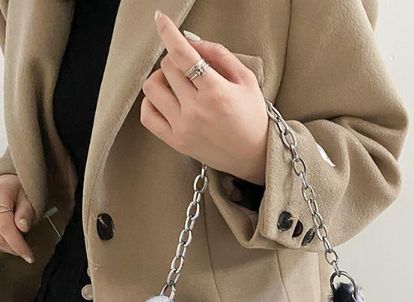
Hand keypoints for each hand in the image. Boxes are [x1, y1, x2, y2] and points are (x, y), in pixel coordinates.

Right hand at [0, 174, 34, 262]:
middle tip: (27, 252)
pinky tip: (10, 241)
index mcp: (0, 198)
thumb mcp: (28, 197)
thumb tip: (23, 227)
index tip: (29, 256)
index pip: (4, 226)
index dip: (17, 244)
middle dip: (14, 248)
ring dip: (7, 247)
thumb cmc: (19, 189)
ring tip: (19, 244)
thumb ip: (26, 212)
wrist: (5, 184)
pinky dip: (2, 243)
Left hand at [140, 10, 267, 184]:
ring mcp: (183, 128)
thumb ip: (219, 55)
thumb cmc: (253, 118)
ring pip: (152, 88)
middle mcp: (197, 110)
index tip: (161, 20)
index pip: (183, 54)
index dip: (168, 32)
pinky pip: (147, 115)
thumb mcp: (247, 81)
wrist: (254, 157)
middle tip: (187, 67)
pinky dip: (151, 102)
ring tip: (175, 84)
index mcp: (216, 92)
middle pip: (167, 67)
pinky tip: (165, 100)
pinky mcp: (176, 142)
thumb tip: (190, 40)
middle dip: (175, 60)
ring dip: (161, 78)